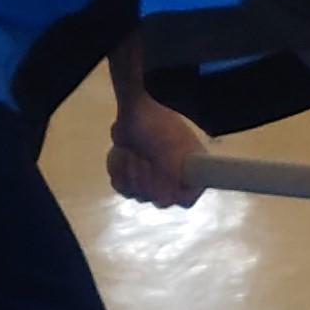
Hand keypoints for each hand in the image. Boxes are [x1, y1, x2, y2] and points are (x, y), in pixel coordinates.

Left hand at [107, 95, 206, 209]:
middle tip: (144, 158)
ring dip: (131, 171)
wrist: (135, 109)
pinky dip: (119, 171)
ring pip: (138, 195)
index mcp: (190, 170)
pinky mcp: (131, 177)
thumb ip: (171, 177)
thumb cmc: (158, 127)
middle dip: (146, 178)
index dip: (173, 193)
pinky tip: (123, 153)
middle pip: (158, 200)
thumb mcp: (170, 150)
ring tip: (133, 151)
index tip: (163, 179)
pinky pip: (123, 189)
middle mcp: (174, 177)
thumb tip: (165, 201)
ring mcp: (152, 179)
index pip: (186, 198)